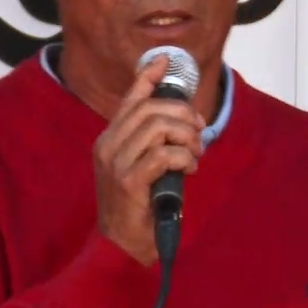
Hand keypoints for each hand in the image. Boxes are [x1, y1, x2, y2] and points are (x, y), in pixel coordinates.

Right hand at [91, 53, 205, 264]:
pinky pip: (163, 155)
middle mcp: (108, 146)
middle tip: (199, 132)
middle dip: (183, 114)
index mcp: (109, 140)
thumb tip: (184, 121)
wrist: (121, 246)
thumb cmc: (137, 208)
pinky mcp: (129, 182)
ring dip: (186, 137)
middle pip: (150, 109)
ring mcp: (116, 163)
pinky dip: (184, 158)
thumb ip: (155, 144)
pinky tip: (189, 170)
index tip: (165, 60)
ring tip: (195, 153)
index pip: (130, 100)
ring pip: (158, 128)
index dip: (148, 76)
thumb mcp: (144, 168)